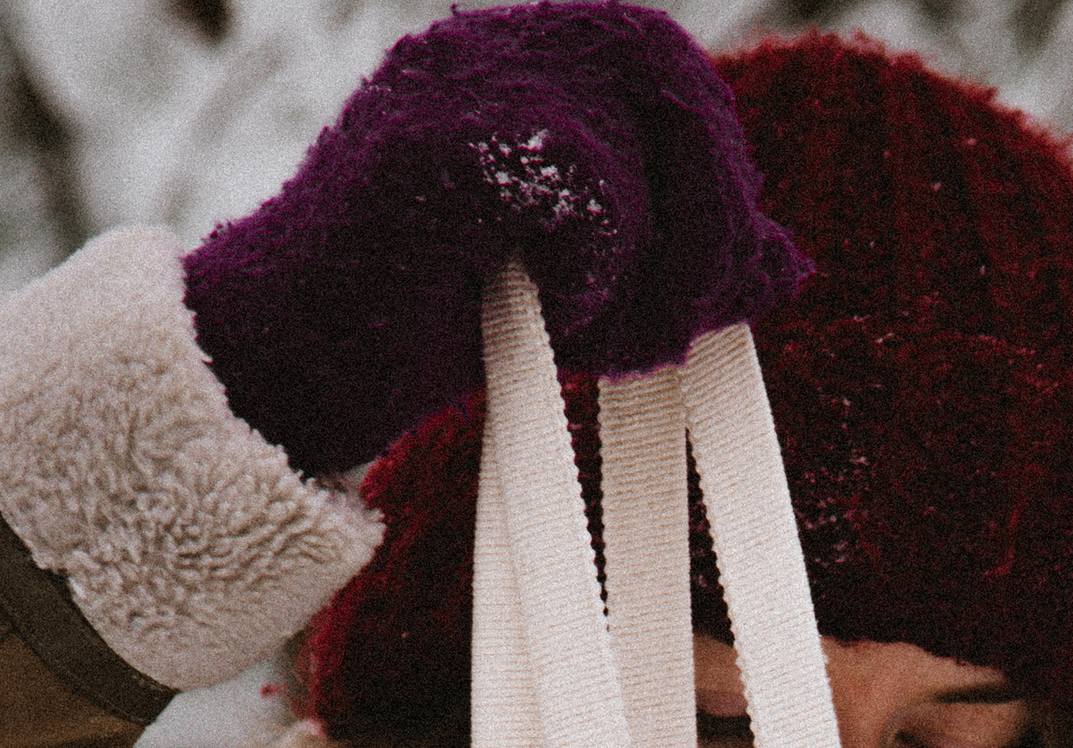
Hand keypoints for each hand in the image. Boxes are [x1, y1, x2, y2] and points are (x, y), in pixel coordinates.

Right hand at [182, 0, 805, 475]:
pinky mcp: (435, 142)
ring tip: (600, 340)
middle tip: (677, 327)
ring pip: (633, 131)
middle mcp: (491, 47)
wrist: (290, 375)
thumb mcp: (579, 291)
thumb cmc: (420, 332)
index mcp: (526, 64)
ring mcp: (455, 81)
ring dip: (649, 265)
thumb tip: (782, 263)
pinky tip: (545, 317)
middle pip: (665, 74)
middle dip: (708, 214)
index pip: (668, 73)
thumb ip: (669, 260)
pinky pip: (584, 185)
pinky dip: (591, 271)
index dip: (720, 178)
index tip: (721, 289)